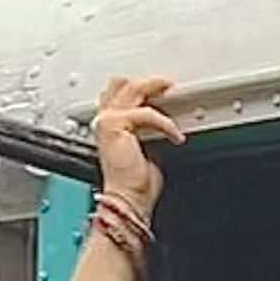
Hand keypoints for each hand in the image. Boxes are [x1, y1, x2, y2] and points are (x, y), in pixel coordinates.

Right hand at [94, 70, 179, 215]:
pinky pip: (146, 113)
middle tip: (167, 84)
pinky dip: (165, 123)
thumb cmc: (135, 183)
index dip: (140, 86)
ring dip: (154, 88)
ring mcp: (107, 121)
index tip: (162, 88)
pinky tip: (175, 135)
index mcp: (108, 125)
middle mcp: (104, 120)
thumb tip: (164, 122)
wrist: (129, 199)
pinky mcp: (115, 126)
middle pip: (122, 83)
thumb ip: (148, 130)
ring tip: (170, 91)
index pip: (118, 92)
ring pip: (132, 89)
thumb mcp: (146, 148)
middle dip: (147, 81)